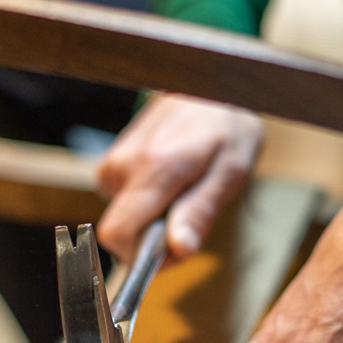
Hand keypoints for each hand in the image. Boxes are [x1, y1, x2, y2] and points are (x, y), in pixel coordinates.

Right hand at [96, 94, 263, 262]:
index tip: (172, 252)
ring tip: (184, 190)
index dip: (141, 257)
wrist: (208, 86)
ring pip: (123, 218)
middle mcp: (124, 165)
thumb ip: (200, 211)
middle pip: (119, 232)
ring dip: (152, 218)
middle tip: (190, 216)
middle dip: (152, 238)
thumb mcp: (231, 172)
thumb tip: (179, 250)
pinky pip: (123, 201)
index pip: (117, 235)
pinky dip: (146, 202)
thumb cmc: (226, 127)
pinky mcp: (112, 162)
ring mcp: (114, 162)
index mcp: (154, 169)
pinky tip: (170, 181)